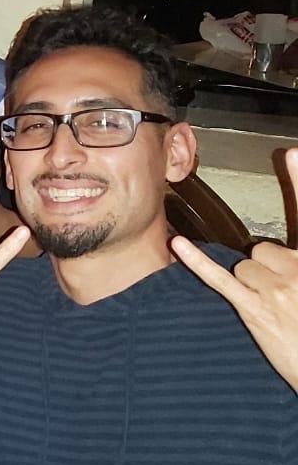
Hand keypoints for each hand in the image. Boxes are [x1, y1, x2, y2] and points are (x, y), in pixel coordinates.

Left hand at [170, 148, 297, 392]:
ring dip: (251, 286)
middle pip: (262, 248)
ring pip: (244, 265)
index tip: (290, 152)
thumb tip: (270, 254)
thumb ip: (294, 262)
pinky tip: (177, 244)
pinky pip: (221, 277)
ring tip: (276, 312)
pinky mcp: (256, 308)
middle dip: (265, 269)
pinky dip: (197, 262)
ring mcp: (278, 287)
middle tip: (285, 300)